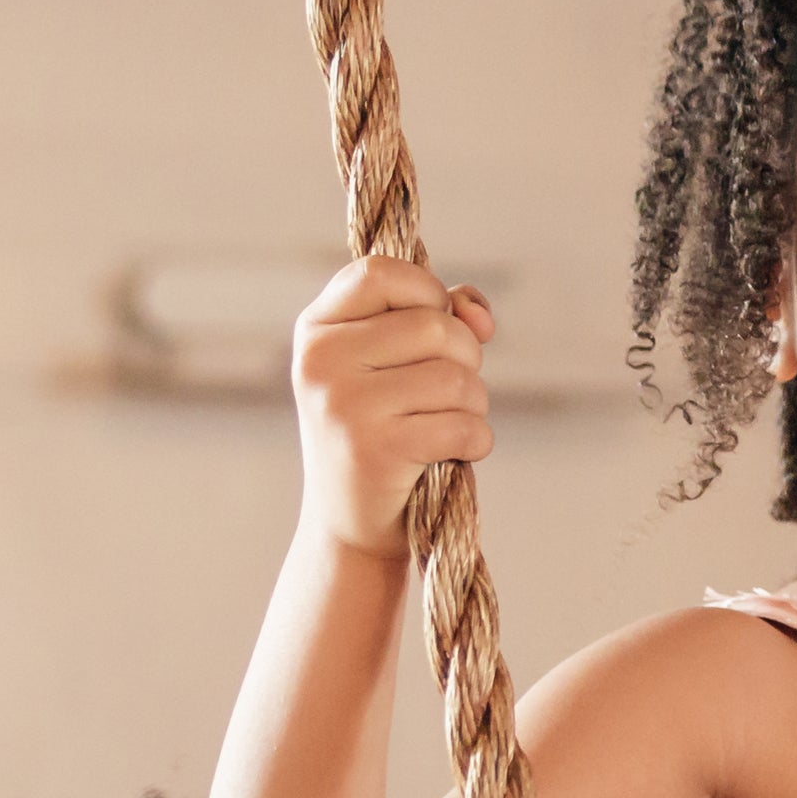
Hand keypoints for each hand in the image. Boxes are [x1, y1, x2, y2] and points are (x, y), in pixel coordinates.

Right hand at [292, 258, 498, 559]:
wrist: (348, 525)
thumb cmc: (380, 432)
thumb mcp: (393, 364)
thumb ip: (439, 316)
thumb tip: (481, 317)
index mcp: (315, 330)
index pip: (381, 272)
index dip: (427, 291)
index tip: (435, 323)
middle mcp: (321, 361)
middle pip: (434, 326)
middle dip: (464, 358)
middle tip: (447, 393)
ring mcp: (345, 405)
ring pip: (456, 378)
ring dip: (473, 405)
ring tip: (448, 426)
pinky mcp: (376, 449)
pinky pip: (463, 425)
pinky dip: (476, 441)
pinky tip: (454, 454)